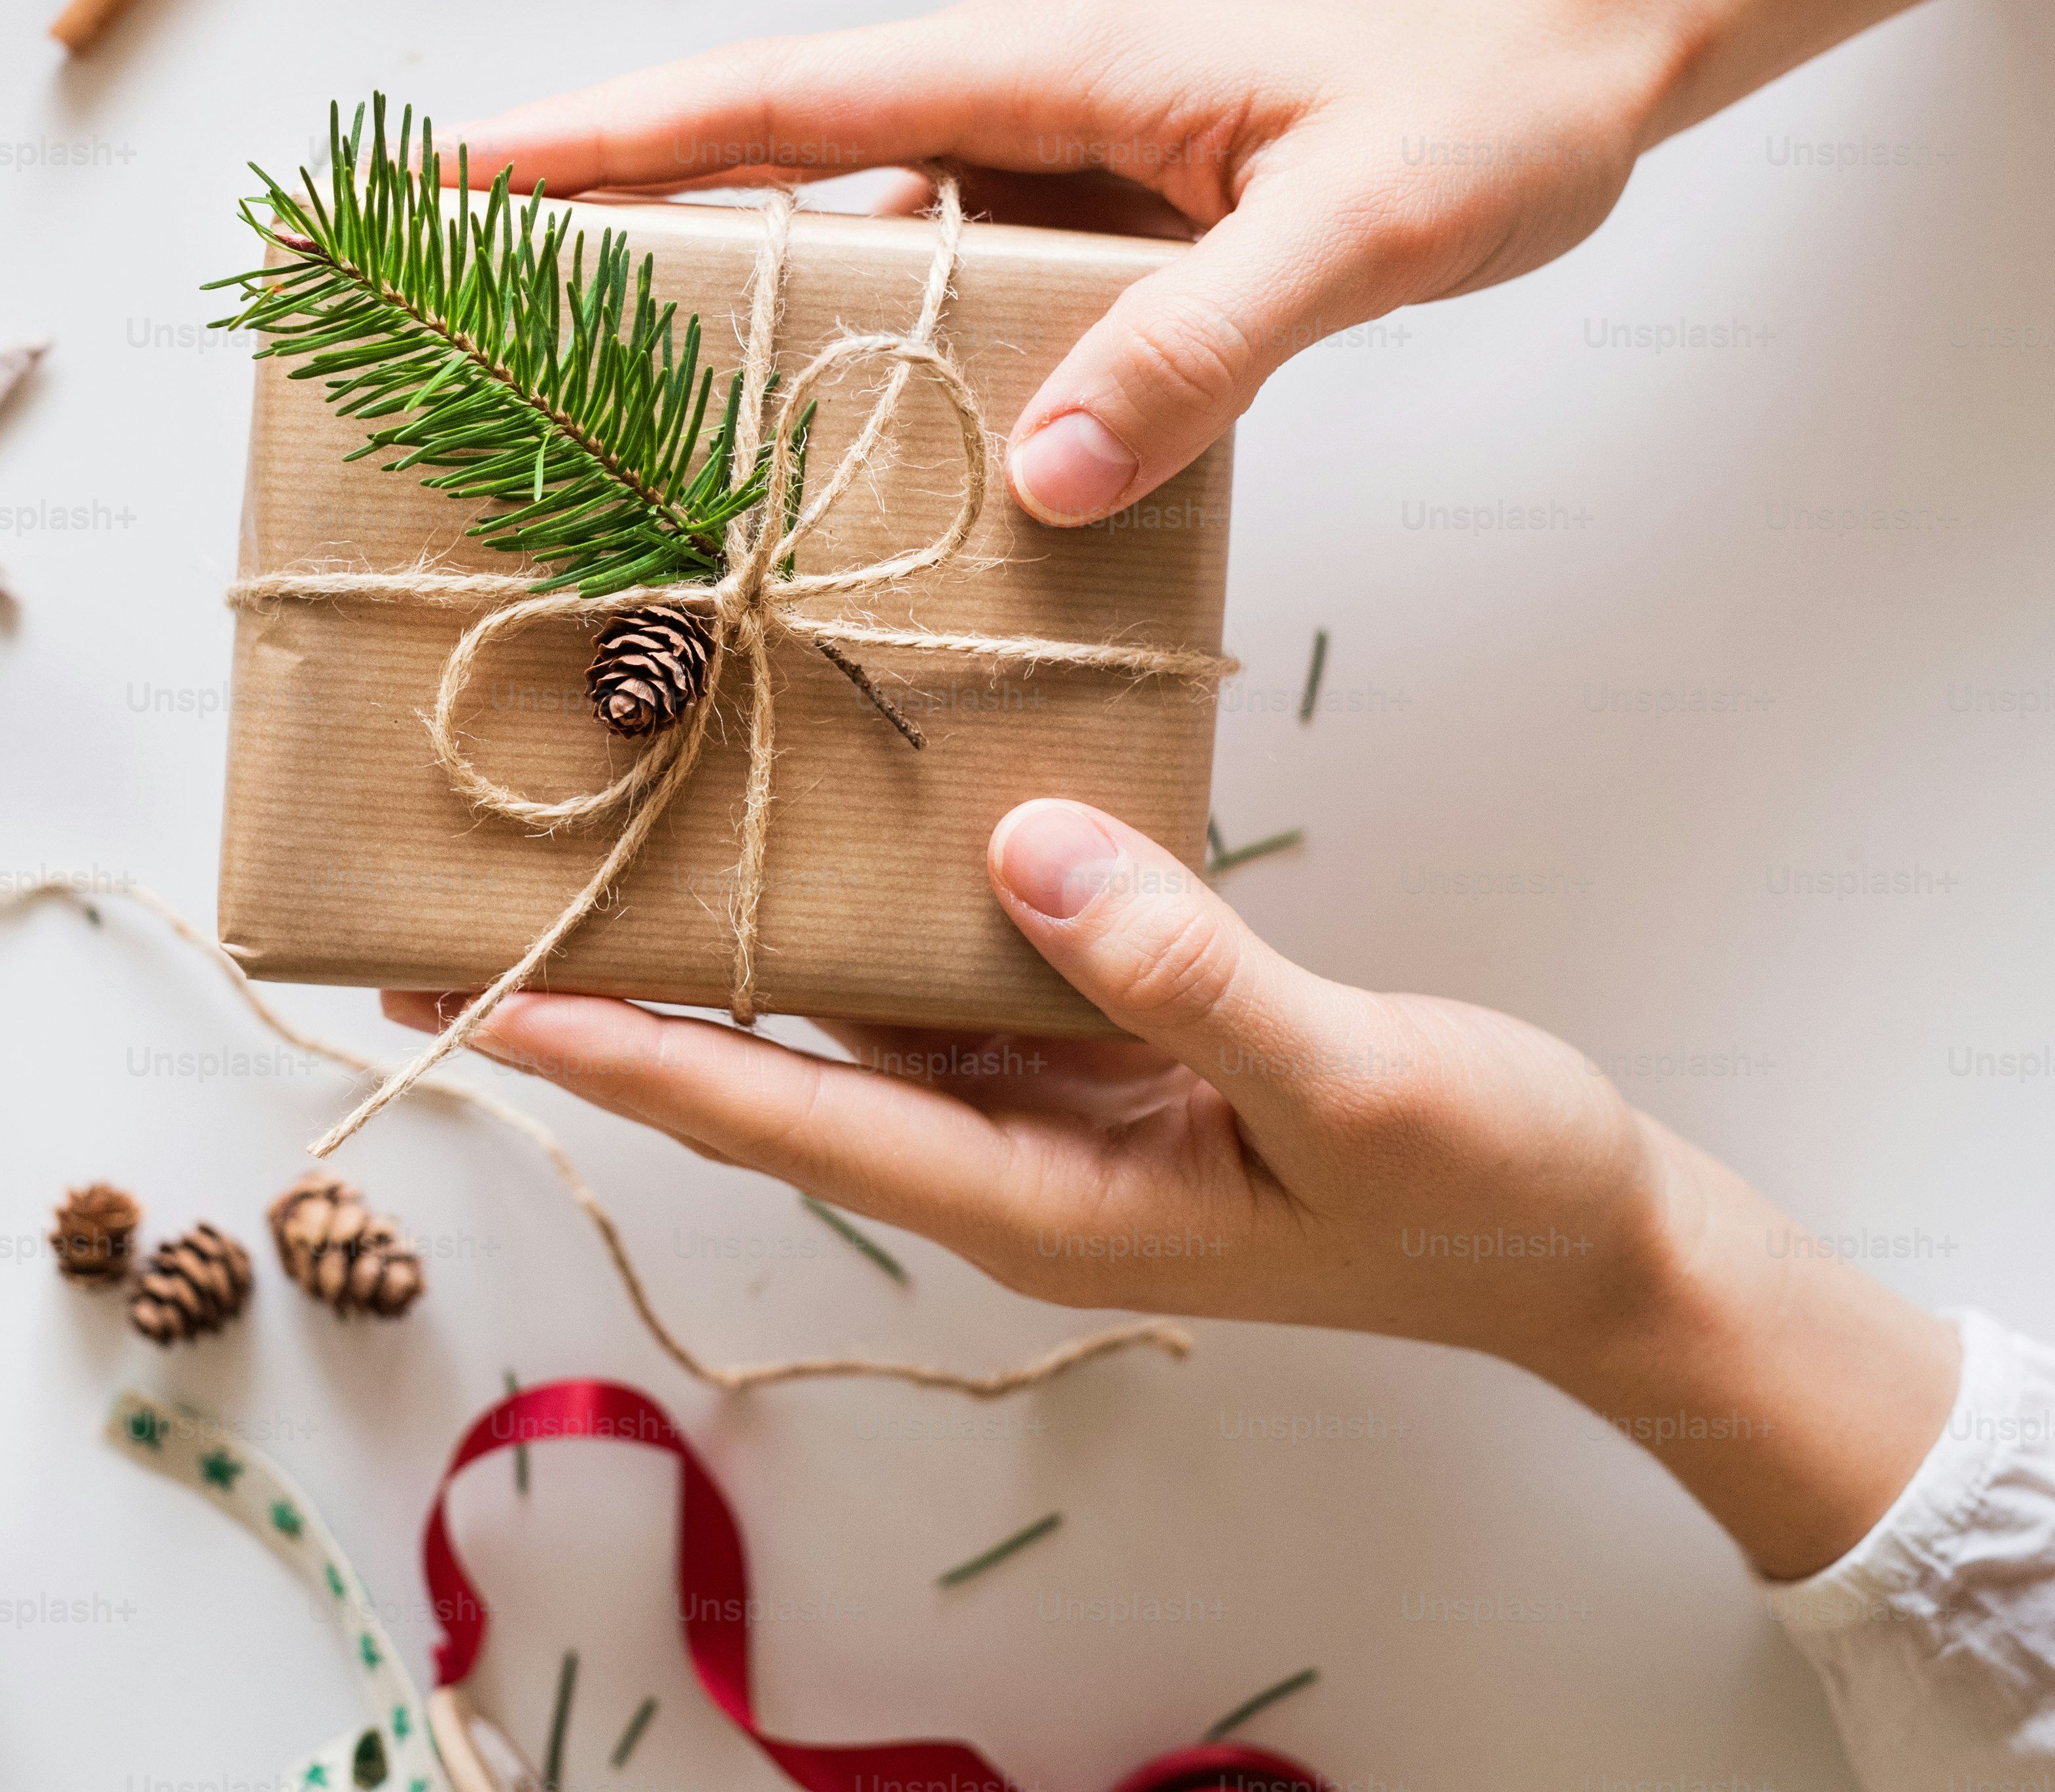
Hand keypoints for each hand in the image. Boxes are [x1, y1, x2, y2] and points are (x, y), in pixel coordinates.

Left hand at [387, 798, 1958, 1578]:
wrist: (1591, 1248)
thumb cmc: (1482, 1189)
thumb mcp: (1346, 1085)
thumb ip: (1183, 973)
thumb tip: (1024, 850)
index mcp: (1031, 1200)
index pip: (775, 1116)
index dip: (617, 1057)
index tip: (466, 999)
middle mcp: (1000, 1157)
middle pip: (767, 1065)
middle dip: (618, 992)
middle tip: (462, 903)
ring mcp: (1044, 1105)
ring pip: (843, 1007)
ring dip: (723, 932)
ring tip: (588, 831)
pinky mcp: (1098, 1049)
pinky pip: (948, 967)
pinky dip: (865, 895)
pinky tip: (811, 806)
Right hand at [445, 0, 2054, 527]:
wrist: (1573, 56)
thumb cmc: (1479, 112)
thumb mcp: (1359, 228)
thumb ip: (1204, 343)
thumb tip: (1046, 478)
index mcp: (1037, 64)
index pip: (775, 105)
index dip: (608, 142)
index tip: (456, 171)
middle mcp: (1009, 101)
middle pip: (761, 166)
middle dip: (605, 223)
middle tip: (455, 305)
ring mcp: (1038, 163)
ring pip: (836, 238)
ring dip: (719, 307)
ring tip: (579, 409)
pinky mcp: (1082, 222)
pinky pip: (930, 290)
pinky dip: (853, 356)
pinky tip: (808, 452)